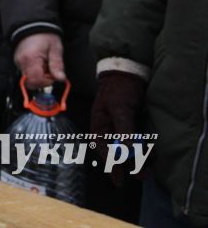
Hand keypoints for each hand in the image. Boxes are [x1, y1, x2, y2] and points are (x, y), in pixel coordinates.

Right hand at [13, 33, 64, 88]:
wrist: (32, 24)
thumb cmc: (45, 35)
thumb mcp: (55, 49)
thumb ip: (57, 65)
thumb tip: (60, 78)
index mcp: (31, 59)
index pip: (36, 81)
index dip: (46, 81)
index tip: (53, 75)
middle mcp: (21, 62)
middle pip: (31, 82)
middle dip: (42, 80)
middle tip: (50, 70)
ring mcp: (18, 62)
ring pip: (28, 78)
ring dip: (39, 75)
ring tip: (45, 63)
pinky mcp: (18, 61)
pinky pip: (26, 72)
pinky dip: (34, 71)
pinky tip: (39, 62)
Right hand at [91, 70, 147, 185]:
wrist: (130, 73)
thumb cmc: (118, 88)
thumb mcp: (119, 107)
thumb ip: (123, 127)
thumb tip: (127, 149)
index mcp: (99, 126)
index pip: (102, 149)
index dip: (110, 164)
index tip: (118, 178)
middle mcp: (110, 130)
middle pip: (117, 152)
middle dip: (127, 166)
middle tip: (140, 176)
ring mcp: (122, 128)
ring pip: (129, 149)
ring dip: (138, 160)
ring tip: (149, 171)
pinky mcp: (134, 126)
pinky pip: (139, 142)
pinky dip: (145, 150)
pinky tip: (152, 156)